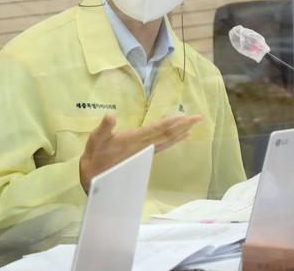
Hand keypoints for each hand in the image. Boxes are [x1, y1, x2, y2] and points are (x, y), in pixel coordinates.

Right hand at [79, 112, 201, 192]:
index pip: (156, 129)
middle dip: (183, 126)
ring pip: (167, 142)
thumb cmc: (95, 155)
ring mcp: (145, 151)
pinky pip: (163, 146)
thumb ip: (104, 127)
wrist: (95, 176)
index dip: (170, 123)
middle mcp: (143, 146)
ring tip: (193, 127)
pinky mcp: (143, 154)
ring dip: (181, 133)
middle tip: (199, 118)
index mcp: (134, 140)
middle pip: (167, 135)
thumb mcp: (96, 138)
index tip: (183, 116)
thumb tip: (110, 116)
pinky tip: (179, 137)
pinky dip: (173, 141)